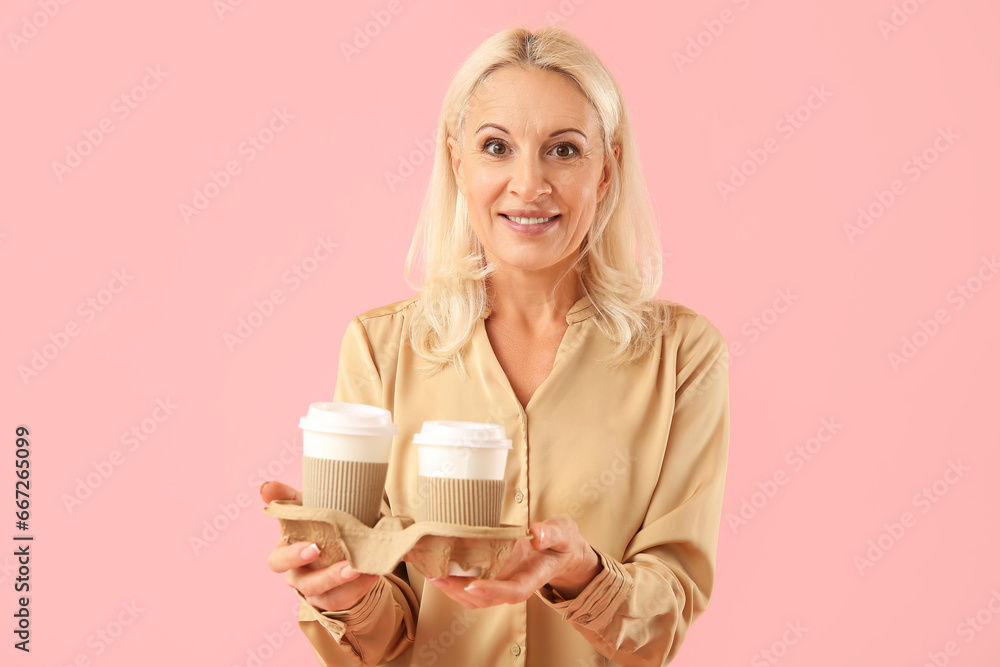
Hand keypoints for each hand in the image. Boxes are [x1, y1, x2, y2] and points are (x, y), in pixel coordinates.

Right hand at [261, 480, 378, 611]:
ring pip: (327, 596)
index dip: (293, 557)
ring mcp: (318, 591)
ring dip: (345, 583)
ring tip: (360, 568)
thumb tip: (265, 487)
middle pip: (304, 584)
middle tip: (347, 564)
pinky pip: (346, 599)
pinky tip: (372, 572)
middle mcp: (299, 576)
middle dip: (324, 575)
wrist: (343, 540)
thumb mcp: (305, 506)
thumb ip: (286, 497)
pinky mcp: (336, 599)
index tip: (314, 546)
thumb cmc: (319, 523)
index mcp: (287, 554)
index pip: (278, 562)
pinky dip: (360, 587)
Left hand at [425, 515, 601, 608]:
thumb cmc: (561, 542)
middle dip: (458, 590)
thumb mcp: (564, 531)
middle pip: (484, 598)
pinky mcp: (492, 578)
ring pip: (473, 597)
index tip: (472, 585)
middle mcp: (514, 585)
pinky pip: (470, 586)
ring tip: (430, 572)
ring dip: (450, 588)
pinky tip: (438, 568)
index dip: (492, 591)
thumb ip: (553, 532)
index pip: (513, 591)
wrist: (560, 551)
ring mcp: (501, 584)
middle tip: (435, 576)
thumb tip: (536, 533)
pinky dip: (452, 580)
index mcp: (533, 577)